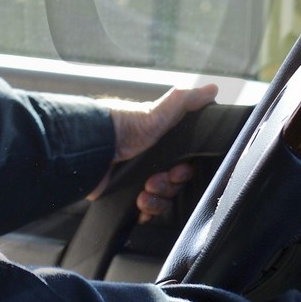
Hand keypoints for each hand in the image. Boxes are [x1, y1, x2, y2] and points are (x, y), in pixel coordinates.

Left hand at [87, 83, 217, 214]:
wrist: (88, 148)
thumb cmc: (122, 128)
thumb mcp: (157, 113)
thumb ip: (185, 101)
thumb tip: (212, 88)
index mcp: (160, 145)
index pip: (184, 165)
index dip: (184, 171)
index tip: (177, 170)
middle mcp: (149, 162)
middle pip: (174, 185)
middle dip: (169, 186)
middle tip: (154, 181)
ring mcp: (136, 180)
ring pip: (161, 200)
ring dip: (157, 201)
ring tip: (143, 194)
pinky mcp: (123, 196)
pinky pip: (145, 212)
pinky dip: (146, 213)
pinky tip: (139, 207)